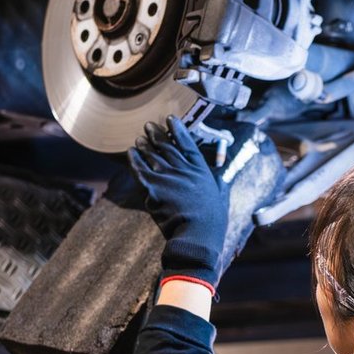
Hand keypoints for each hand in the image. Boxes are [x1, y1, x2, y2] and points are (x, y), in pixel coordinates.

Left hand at [128, 117, 231, 284]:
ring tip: (139, 138)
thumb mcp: (221, 196)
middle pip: (167, 147)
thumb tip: (223, 175)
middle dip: (157, 134)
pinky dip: (135, 160)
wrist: (197, 234)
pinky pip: (140, 170)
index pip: (188, 145)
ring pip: (153, 156)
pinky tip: (131, 153)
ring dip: (145, 145)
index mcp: (200, 171)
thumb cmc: (212, 221)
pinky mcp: (153, 188)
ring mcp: (168, 177)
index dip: (178, 130)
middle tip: (149, 125)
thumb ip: (220, 182)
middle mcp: (183, 170)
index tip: (170, 119)